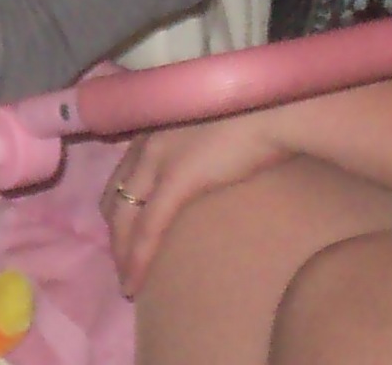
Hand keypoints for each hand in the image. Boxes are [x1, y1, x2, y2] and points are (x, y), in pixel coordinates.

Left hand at [102, 104, 300, 295]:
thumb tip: (207, 165)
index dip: (119, 203)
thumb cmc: (257, 114)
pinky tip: (134, 283)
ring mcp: (159, 158)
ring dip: (121, 253)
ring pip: (124, 215)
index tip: (124, 229)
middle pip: (115, 195)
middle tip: (125, 261)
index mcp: (157, 123)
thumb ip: (198, 142)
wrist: (275, 108)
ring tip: (127, 283)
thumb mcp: (213, 124)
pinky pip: (147, 228)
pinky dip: (137, 258)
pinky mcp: (176, 179)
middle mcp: (149, 139)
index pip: (123, 171)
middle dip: (115, 233)